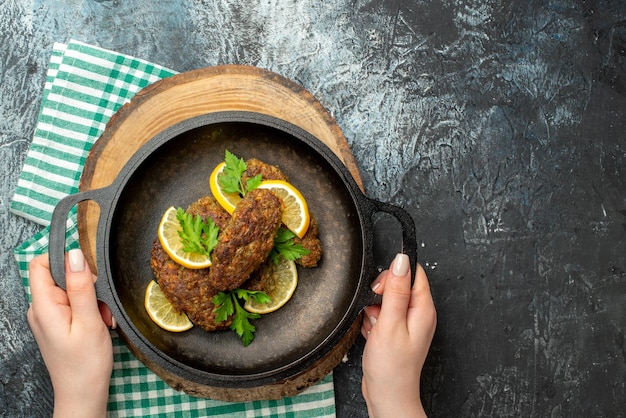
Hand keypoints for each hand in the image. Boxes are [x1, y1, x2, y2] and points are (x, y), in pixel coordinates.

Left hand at [27, 249, 113, 417]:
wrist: (83, 394)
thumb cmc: (85, 364)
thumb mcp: (89, 320)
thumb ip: (81, 287)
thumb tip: (75, 255)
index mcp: (43, 306)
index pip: (40, 263)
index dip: (63, 259)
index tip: (86, 271)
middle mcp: (40, 309)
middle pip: (59, 275)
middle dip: (85, 284)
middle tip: (100, 305)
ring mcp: (48, 317)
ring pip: (69, 290)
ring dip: (90, 299)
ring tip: (100, 319)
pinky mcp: (57, 323)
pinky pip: (72, 304)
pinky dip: (88, 309)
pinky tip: (97, 324)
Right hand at [360, 253, 435, 417]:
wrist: (387, 396)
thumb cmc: (392, 368)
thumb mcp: (390, 323)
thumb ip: (395, 290)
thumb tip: (401, 261)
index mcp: (423, 309)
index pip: (413, 272)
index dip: (394, 274)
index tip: (381, 288)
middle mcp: (419, 314)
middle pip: (399, 284)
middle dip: (381, 293)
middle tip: (377, 310)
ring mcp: (408, 324)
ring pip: (387, 300)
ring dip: (374, 309)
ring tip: (375, 326)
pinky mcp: (396, 332)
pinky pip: (382, 315)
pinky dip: (373, 321)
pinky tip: (373, 334)